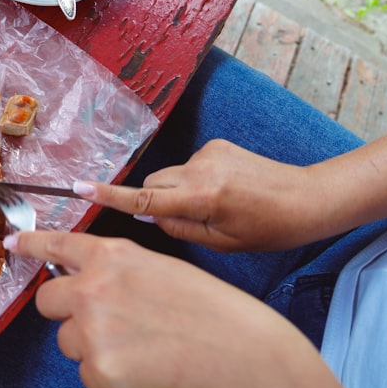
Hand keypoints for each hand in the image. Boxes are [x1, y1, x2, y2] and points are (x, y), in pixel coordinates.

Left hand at [12, 231, 343, 387]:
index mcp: (114, 256)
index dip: (31, 245)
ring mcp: (93, 331)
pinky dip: (111, 379)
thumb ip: (118, 271)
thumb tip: (84, 278)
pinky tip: (148, 373)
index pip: (56, 245)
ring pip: (70, 343)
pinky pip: (89, 376)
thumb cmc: (217, 316)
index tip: (13, 244)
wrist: (250, 358)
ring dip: (95, 350)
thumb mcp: (162, 272)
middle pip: (49, 301)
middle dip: (69, 314)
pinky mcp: (100, 371)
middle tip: (108, 326)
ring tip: (145, 352)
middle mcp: (95, 288)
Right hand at [78, 139, 327, 250]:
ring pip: (170, 176)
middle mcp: (200, 169)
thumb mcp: (222, 242)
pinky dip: (195, 180)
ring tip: (215, 207)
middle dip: (155, 200)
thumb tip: (150, 215)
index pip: (144, 199)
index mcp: (202, 198)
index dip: (109, 196)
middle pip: (153, 184)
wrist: (307, 198)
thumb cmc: (268, 229)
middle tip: (184, 220)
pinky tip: (225, 191)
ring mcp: (208, 153)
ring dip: (178, 191)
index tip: (79, 188)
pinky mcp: (216, 145)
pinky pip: (190, 166)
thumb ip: (180, 228)